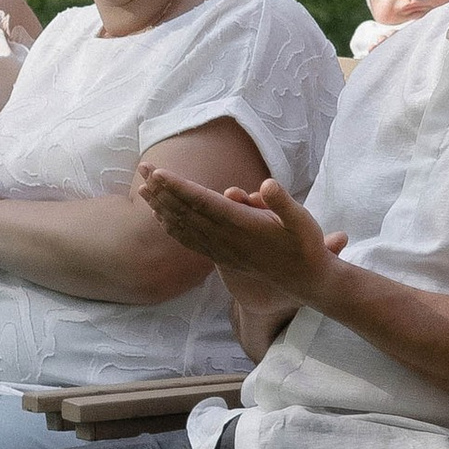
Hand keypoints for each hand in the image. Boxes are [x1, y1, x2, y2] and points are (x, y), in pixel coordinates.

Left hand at [137, 167, 343, 302]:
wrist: (304, 281)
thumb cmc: (304, 245)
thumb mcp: (301, 220)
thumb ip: (282, 202)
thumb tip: (266, 184)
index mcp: (242, 225)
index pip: (204, 203)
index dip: (180, 188)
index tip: (160, 173)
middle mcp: (226, 238)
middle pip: (186, 211)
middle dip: (163, 189)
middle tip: (143, 168)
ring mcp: (221, 249)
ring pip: (184, 226)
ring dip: (162, 206)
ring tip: (143, 189)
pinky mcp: (221, 256)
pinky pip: (190, 241)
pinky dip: (172, 227)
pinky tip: (161, 218)